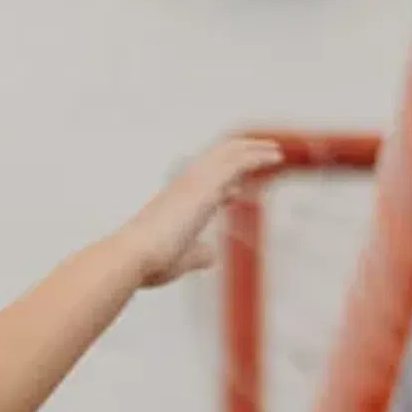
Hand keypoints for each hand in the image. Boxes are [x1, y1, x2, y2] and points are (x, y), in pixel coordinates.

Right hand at [119, 132, 289, 290]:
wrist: (135, 255)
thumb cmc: (151, 261)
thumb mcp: (181, 259)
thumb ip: (198, 255)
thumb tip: (210, 255)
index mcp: (177, 202)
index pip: (204, 186)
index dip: (224, 186)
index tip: (238, 189)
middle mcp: (185, 186)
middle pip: (216, 160)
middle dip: (240, 155)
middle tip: (264, 154)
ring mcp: (195, 182)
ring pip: (228, 153)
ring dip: (253, 150)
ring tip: (275, 151)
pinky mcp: (207, 184)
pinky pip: (238, 161)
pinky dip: (257, 156)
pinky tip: (274, 157)